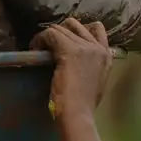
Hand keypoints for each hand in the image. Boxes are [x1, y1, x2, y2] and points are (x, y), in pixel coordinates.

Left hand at [31, 19, 112, 134]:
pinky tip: (34, 49)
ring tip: (38, 48)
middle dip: (59, 31)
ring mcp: (85, 47)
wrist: (78, 115)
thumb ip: (91, 67)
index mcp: (107, 56)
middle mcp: (98, 48)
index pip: (97, 28)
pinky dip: (39, 39)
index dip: (78, 30)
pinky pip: (50, 34)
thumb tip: (78, 61)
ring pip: (60, 28)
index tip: (64, 39)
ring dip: (47, 36)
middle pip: (75, 25)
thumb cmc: (84, 106)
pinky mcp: (69, 50)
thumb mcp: (96, 82)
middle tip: (48, 44)